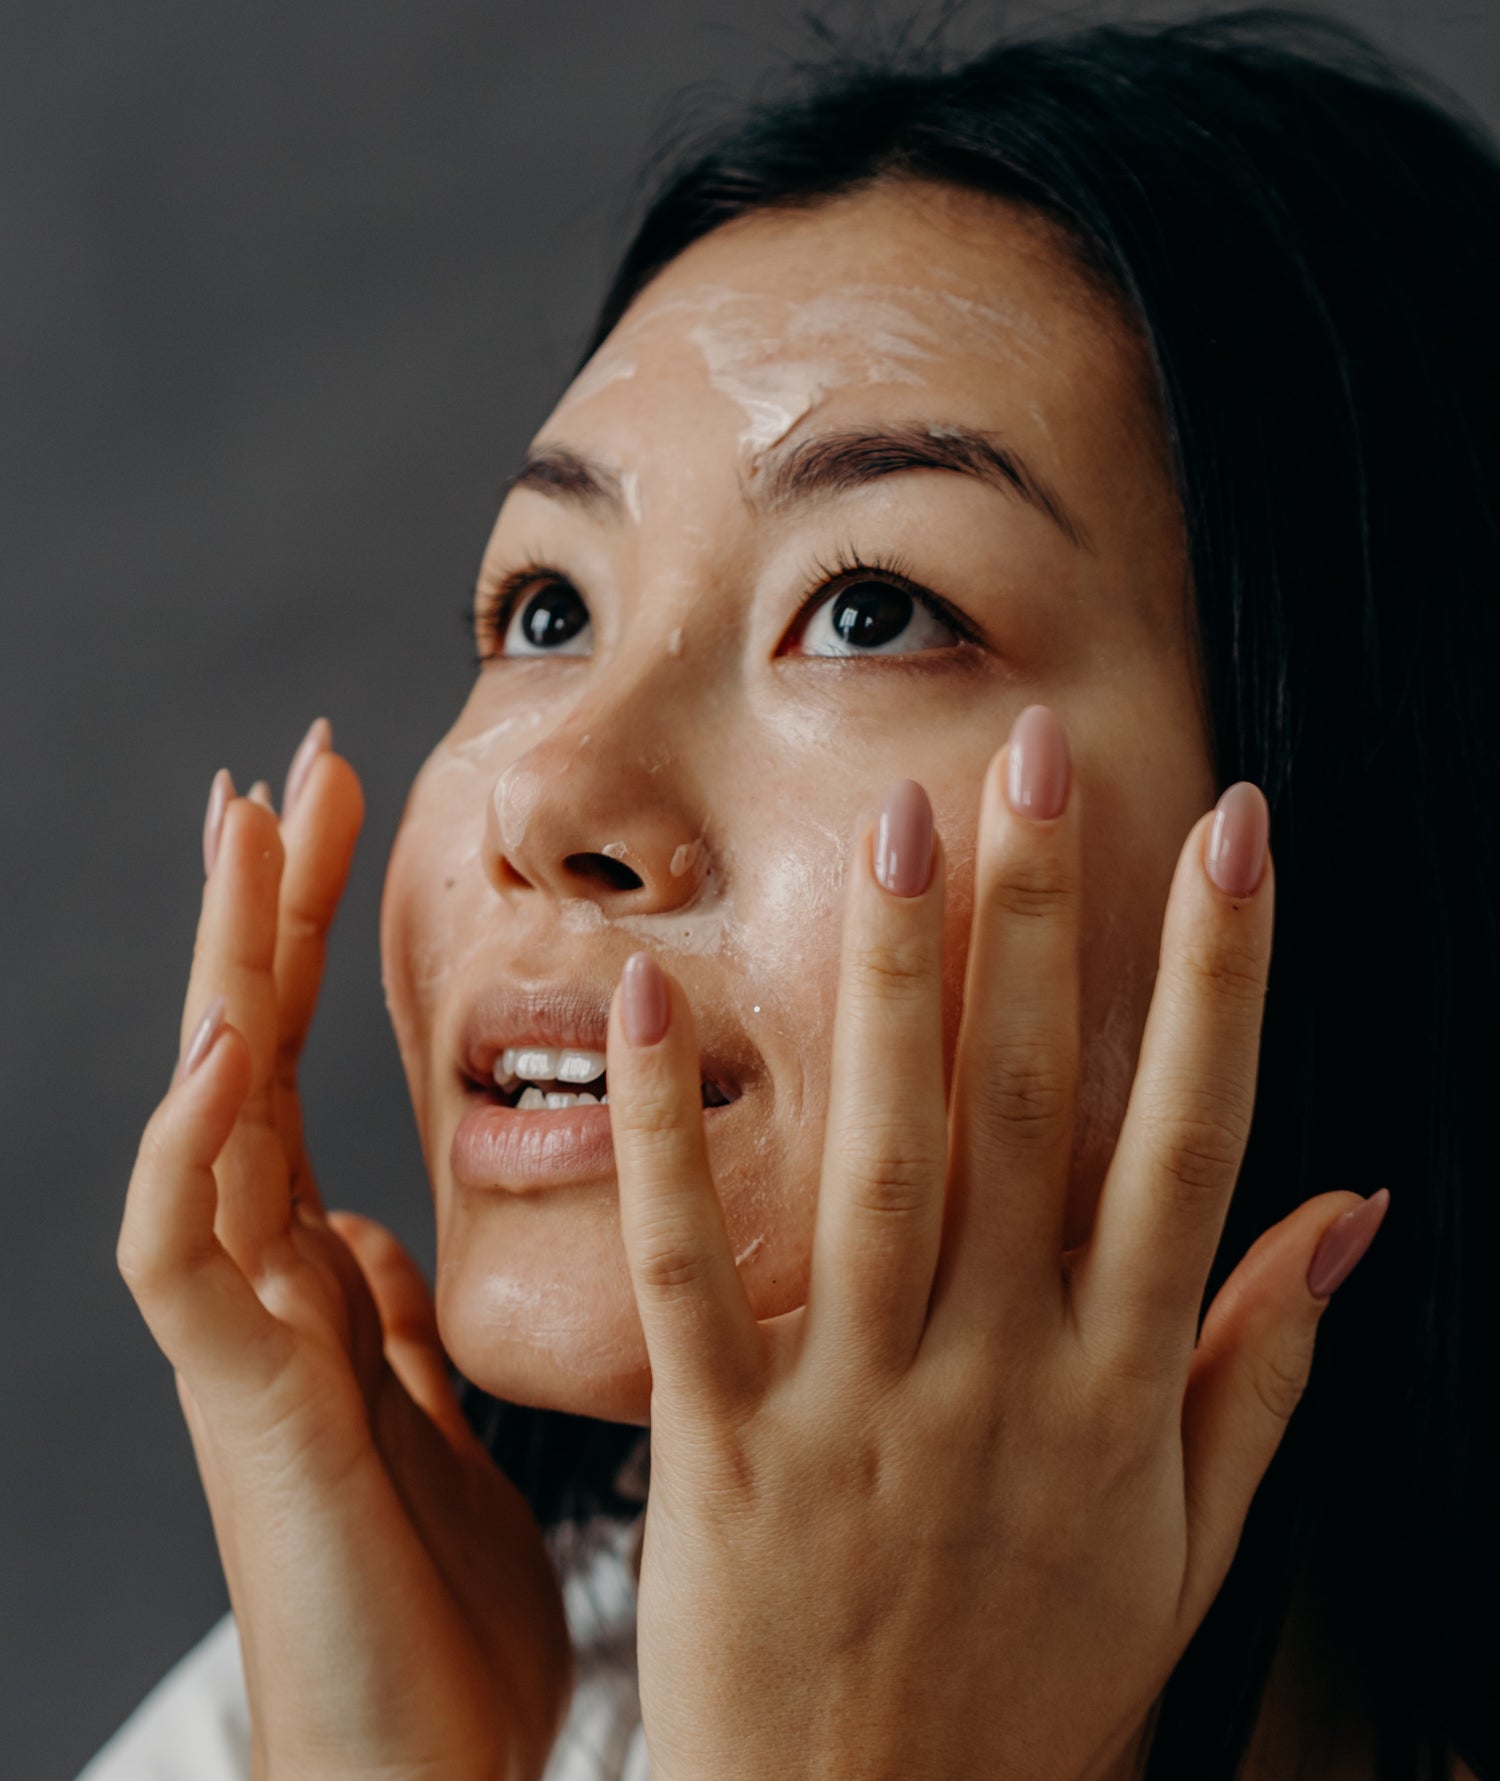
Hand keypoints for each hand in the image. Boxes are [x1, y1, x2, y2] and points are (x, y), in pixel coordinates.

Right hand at [117, 725, 571, 1780]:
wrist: (423, 1772)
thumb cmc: (433, 1603)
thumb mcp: (427, 1412)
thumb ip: (382, 1316)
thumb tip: (360, 1229)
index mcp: (319, 1271)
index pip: (296, 1061)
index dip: (304, 935)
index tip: (340, 811)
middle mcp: (267, 1282)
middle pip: (248, 1053)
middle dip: (263, 907)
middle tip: (290, 767)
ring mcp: (244, 1338)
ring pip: (207, 1118)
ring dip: (216, 974)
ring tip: (238, 833)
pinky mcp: (245, 1412)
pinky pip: (186, 1263)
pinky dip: (184, 1156)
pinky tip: (210, 1052)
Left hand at [603, 704, 1388, 1780]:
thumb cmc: (1042, 1686)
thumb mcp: (1191, 1543)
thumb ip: (1264, 1365)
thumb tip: (1353, 1207)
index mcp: (1121, 1383)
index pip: (1187, 1137)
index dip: (1216, 975)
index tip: (1230, 833)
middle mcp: (1003, 1370)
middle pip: (1032, 1106)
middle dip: (1040, 916)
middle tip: (1030, 753)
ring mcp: (862, 1407)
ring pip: (882, 1155)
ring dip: (891, 978)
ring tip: (891, 818)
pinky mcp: (727, 1452)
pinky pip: (689, 1273)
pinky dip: (668, 1136)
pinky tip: (651, 995)